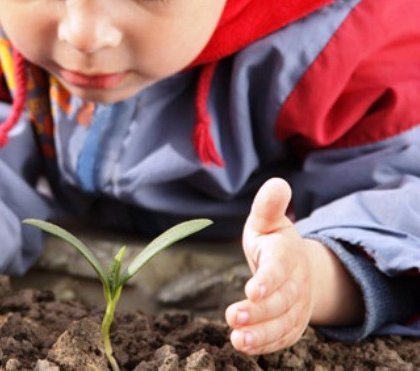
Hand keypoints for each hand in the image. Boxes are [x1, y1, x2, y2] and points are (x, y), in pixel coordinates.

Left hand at [225, 178, 312, 353]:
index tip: (251, 290)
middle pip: (280, 301)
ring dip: (261, 333)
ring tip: (238, 340)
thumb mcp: (267, 221)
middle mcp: (296, 284)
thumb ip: (268, 206)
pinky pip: (282, 337)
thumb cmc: (273, 241)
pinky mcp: (291, 324)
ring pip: (282, 324)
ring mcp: (296, 306)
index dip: (268, 281)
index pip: (279, 269)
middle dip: (258, 311)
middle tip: (233, 316)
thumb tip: (277, 182)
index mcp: (286, 255)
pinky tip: (244, 346)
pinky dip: (266, 345)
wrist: (296, 266)